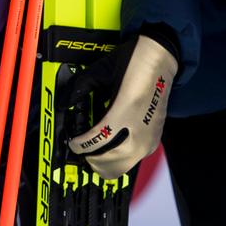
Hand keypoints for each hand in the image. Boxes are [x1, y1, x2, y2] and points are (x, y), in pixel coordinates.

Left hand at [63, 30, 177, 177]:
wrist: (161, 58)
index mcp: (125, 110)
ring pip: (121, 167)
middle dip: (90, 159)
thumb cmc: (134, 61)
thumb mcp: (102, 71)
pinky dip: (118, 160)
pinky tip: (110, 148)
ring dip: (104, 163)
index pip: (96, 140)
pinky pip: (132, 160)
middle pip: (109, 162)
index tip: (73, 142)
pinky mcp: (155, 139)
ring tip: (94, 152)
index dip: (79, 145)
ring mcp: (149, 137)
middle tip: (82, 149)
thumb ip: (81, 87)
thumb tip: (64, 102)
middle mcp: (140, 129)